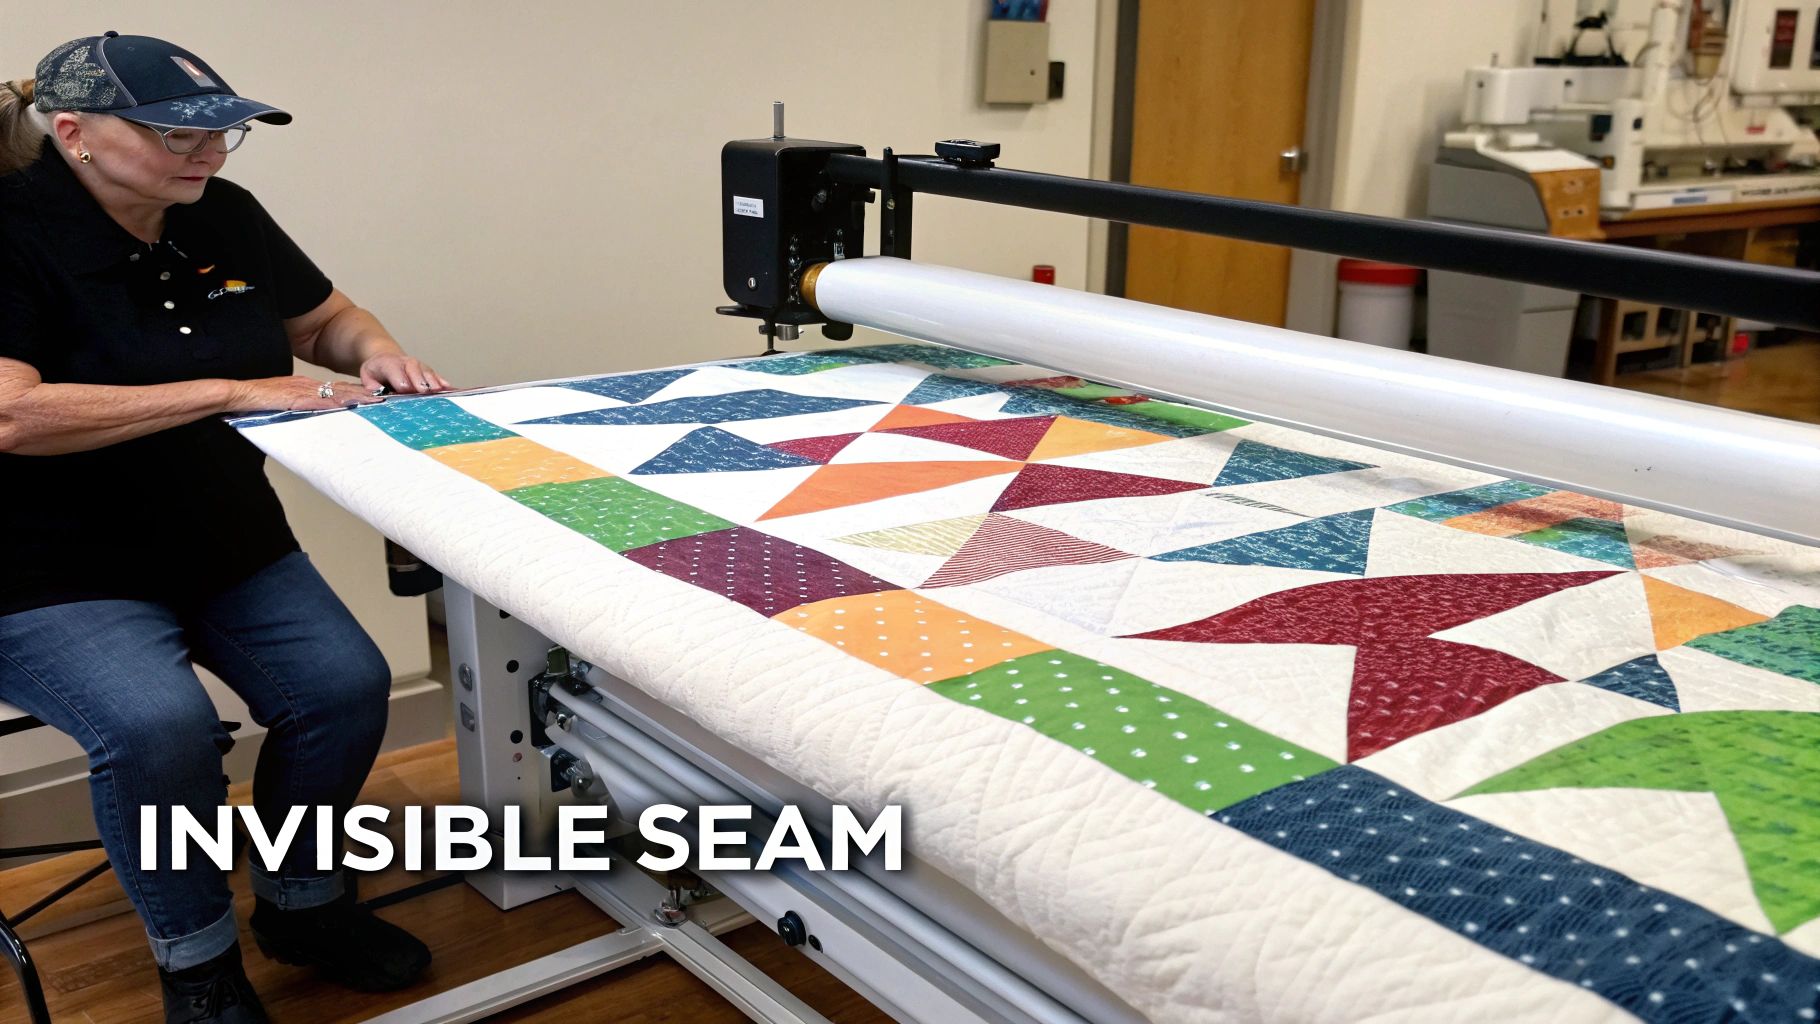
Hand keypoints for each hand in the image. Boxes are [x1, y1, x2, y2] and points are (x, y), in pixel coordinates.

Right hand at [225, 376, 386, 412]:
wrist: (238, 394)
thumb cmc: (256, 402)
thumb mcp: (284, 404)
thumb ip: (299, 410)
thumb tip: (314, 421)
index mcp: (306, 387)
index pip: (337, 389)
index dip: (357, 393)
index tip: (375, 398)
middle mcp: (308, 386)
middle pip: (343, 389)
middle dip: (365, 394)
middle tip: (387, 399)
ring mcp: (303, 390)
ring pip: (337, 393)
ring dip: (358, 397)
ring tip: (378, 402)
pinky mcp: (296, 398)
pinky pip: (320, 400)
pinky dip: (337, 403)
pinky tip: (350, 406)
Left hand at [359, 353, 452, 394]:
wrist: (386, 357)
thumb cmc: (376, 370)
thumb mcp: (367, 375)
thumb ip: (370, 384)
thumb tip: (378, 391)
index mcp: (389, 364)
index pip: (397, 373)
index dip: (401, 382)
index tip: (404, 391)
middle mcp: (407, 363)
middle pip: (416, 372)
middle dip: (420, 381)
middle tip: (425, 392)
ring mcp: (421, 367)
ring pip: (429, 374)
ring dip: (435, 384)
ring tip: (441, 394)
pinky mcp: (429, 372)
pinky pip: (439, 377)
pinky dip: (445, 385)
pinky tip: (453, 391)